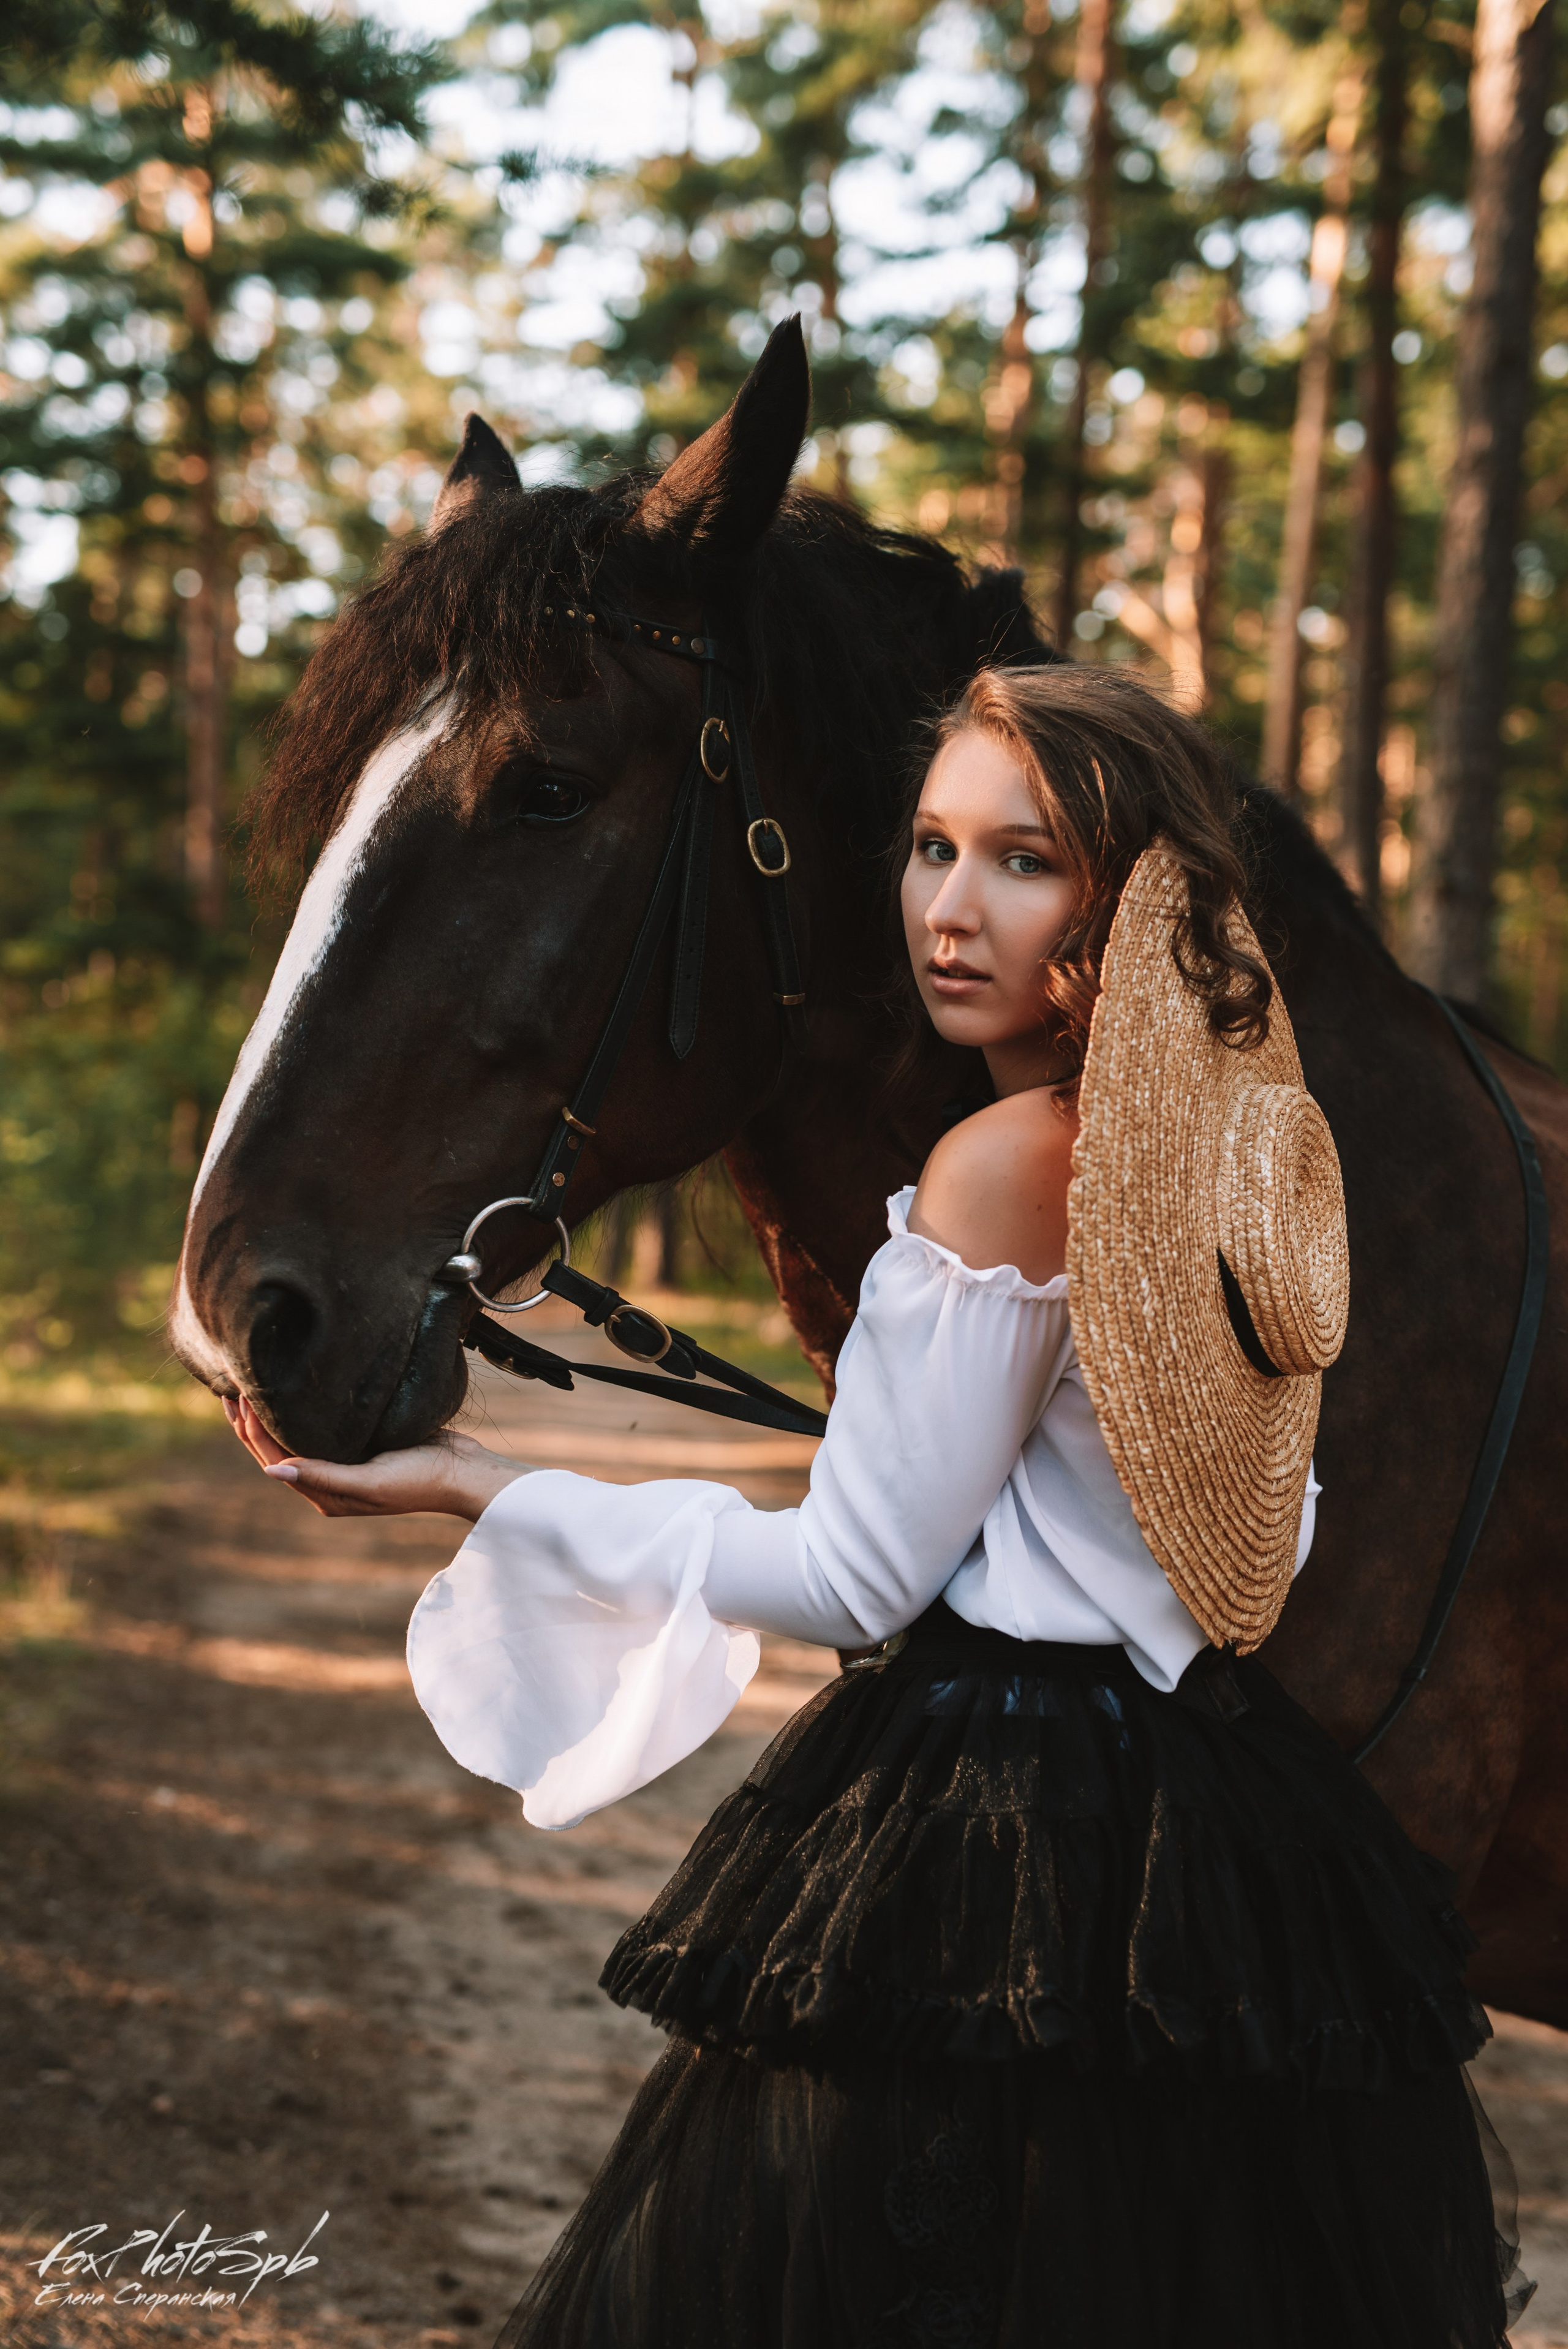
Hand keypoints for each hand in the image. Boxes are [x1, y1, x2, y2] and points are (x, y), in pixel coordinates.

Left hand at [224, 1395, 526, 1520]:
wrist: (463, 1472)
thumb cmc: (419, 1480)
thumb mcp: (369, 1482)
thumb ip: (322, 1475)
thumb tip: (273, 1471)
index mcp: (325, 1494)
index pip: (274, 1460)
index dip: (252, 1432)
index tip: (239, 1399)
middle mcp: (329, 1480)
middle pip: (277, 1450)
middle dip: (251, 1423)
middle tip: (230, 1389)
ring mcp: (345, 1462)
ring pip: (295, 1436)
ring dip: (271, 1415)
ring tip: (252, 1386)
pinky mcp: (362, 1444)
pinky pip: (320, 1426)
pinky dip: (299, 1410)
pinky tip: (296, 1390)